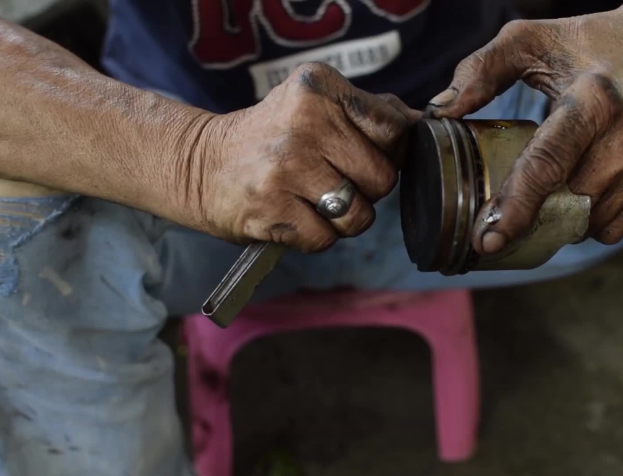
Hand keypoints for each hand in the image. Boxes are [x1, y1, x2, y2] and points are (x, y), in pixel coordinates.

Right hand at [187, 62, 420, 251]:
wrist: (200, 165)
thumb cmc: (272, 137)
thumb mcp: (314, 106)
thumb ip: (369, 111)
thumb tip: (422, 123)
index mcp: (318, 88)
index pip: (394, 128)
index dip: (390, 152)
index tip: (366, 154)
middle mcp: (303, 123)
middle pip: (383, 178)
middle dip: (368, 189)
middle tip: (336, 181)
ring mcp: (286, 168)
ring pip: (359, 214)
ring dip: (345, 218)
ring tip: (318, 202)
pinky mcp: (270, 209)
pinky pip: (326, 239)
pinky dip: (317, 237)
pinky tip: (296, 217)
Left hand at [427, 12, 622, 253]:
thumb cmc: (584, 46)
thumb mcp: (528, 41)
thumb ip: (479, 71)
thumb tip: (441, 113)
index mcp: (592, 101)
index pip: (547, 165)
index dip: (514, 207)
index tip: (488, 239)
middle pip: (562, 202)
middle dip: (528, 214)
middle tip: (501, 209)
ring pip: (584, 222)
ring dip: (557, 216)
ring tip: (549, 185)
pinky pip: (607, 228)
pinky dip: (585, 220)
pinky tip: (576, 189)